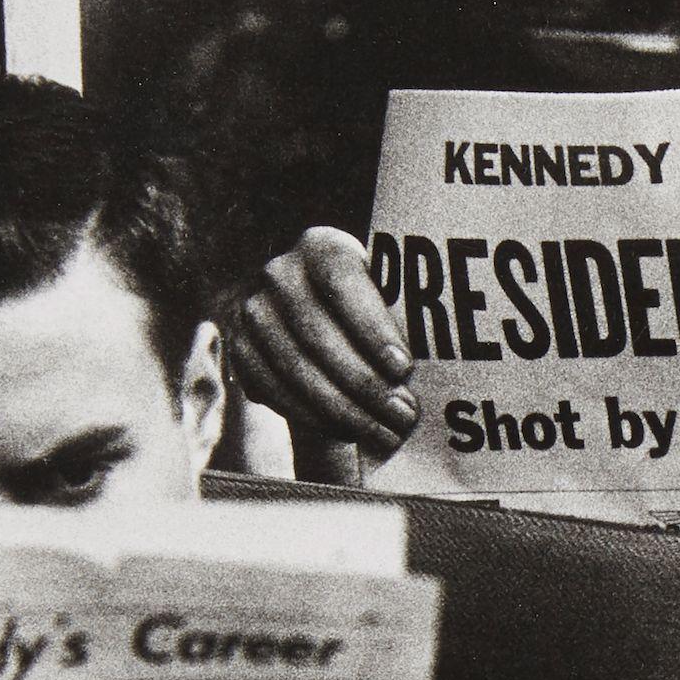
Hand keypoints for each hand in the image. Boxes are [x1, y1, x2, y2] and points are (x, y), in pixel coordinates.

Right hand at [235, 227, 417, 481]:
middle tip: (402, 415)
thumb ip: (402, 316)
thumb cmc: (373, 308)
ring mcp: (254, 311)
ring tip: (384, 432)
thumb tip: (439, 362)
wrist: (321, 318)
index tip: (402, 368)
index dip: (371, 328)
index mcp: (321, 246)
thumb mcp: (387, 296)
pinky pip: (273, 389)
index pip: (343, 283)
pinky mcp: (240, 348)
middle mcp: (280, 273)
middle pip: (318, 334)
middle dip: (364, 383)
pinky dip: (312, 416)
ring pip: (296, 368)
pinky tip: (348, 432)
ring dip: (343, 408)